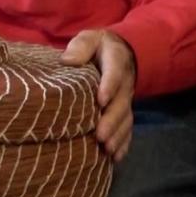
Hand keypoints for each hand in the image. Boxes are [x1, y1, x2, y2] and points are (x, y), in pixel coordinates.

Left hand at [61, 29, 136, 162]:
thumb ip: (80, 47)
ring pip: (126, 118)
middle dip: (112, 120)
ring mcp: (126, 98)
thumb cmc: (96, 47)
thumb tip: (67, 61)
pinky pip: (128, 128)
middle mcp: (125, 81)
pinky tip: (116, 158)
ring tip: (107, 150)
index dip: (109, 86)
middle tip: (100, 136)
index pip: (115, 71)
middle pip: (122, 101)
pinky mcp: (124, 111)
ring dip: (118, 135)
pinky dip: (124, 143)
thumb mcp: (89, 38)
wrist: (118, 51)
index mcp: (115, 60)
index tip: (101, 100)